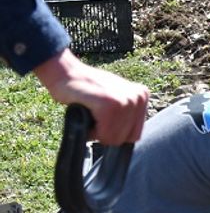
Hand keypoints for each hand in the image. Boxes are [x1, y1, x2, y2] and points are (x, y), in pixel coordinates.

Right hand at [34, 48, 148, 144]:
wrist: (64, 72)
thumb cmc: (86, 90)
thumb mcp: (115, 99)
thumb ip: (126, 116)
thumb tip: (129, 140)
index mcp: (142, 96)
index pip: (134, 135)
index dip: (115, 132)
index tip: (103, 117)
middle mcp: (139, 97)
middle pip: (126, 138)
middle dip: (107, 133)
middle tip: (95, 113)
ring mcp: (126, 101)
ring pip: (114, 138)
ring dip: (97, 132)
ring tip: (90, 112)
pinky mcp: (110, 104)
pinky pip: (104, 134)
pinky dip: (91, 130)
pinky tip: (86, 112)